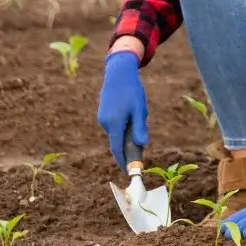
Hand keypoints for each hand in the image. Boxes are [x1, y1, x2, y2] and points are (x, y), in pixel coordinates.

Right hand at [97, 50, 148, 171]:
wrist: (118, 74)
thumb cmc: (132, 91)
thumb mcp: (140, 110)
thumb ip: (139, 128)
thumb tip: (141, 145)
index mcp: (114, 124)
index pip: (117, 149)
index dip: (123, 161)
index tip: (128, 171)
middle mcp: (105, 123)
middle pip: (119, 141)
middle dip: (131, 141)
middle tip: (143, 124)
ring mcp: (102, 118)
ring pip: (118, 132)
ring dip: (129, 128)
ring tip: (137, 109)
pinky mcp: (103, 114)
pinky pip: (115, 125)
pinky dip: (124, 123)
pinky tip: (131, 107)